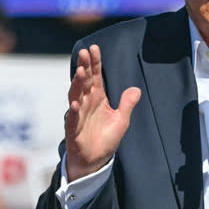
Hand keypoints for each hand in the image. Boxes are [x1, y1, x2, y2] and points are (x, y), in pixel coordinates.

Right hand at [64, 45, 140, 180]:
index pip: (96, 76)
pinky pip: (73, 118)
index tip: (94, 48)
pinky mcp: (73, 129)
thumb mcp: (121, 120)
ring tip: (80, 71)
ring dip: (77, 83)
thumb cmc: (105, 139)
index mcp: (97, 98)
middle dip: (84, 66)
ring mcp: (78, 114)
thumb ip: (127, 104)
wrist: (95, 161)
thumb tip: (136, 89)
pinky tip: (76, 104)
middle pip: (84, 81)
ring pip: (76, 95)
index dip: (95, 63)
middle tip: (84, 52)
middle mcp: (86, 102)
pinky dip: (74, 111)